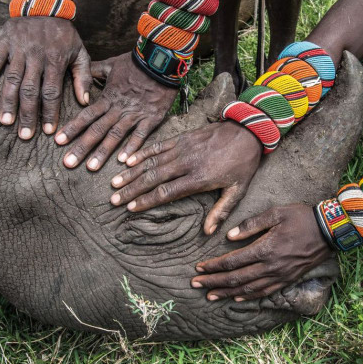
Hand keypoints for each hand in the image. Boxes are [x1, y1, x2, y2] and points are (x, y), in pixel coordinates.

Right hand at [0, 17, 91, 138]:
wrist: (45, 2)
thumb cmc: (64, 33)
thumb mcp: (80, 52)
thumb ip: (83, 76)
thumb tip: (85, 102)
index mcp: (56, 60)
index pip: (52, 92)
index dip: (50, 112)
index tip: (49, 131)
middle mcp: (36, 56)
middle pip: (31, 90)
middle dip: (28, 114)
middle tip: (25, 136)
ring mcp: (18, 48)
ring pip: (12, 79)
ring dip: (8, 102)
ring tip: (6, 122)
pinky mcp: (4, 40)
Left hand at [55, 53, 177, 170]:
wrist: (161, 61)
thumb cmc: (136, 62)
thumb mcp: (112, 64)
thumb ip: (95, 70)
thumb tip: (81, 72)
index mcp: (108, 98)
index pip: (86, 116)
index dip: (72, 129)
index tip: (58, 141)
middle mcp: (118, 109)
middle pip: (97, 130)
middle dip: (81, 147)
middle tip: (68, 163)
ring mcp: (135, 115)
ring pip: (115, 136)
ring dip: (102, 152)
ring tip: (91, 168)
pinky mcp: (151, 118)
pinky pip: (141, 135)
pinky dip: (132, 147)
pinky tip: (124, 162)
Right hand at [110, 121, 261, 234]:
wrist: (248, 131)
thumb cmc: (243, 163)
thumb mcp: (238, 190)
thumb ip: (221, 211)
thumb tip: (208, 232)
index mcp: (199, 178)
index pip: (167, 192)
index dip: (147, 200)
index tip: (131, 208)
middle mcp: (186, 162)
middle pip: (153, 178)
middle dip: (132, 189)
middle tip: (114, 199)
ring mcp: (182, 148)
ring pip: (151, 162)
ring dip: (131, 172)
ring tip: (115, 183)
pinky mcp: (182, 138)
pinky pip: (158, 146)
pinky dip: (142, 153)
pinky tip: (127, 160)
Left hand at [191, 204, 331, 300]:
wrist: (329, 230)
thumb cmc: (302, 217)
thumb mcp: (276, 213)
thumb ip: (251, 225)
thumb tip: (229, 237)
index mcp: (265, 249)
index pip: (233, 261)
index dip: (214, 266)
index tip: (199, 267)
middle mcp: (271, 267)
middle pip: (236, 279)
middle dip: (213, 282)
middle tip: (195, 285)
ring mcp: (280, 276)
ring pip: (248, 289)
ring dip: (227, 293)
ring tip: (210, 296)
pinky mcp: (288, 279)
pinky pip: (264, 292)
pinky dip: (248, 296)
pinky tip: (237, 298)